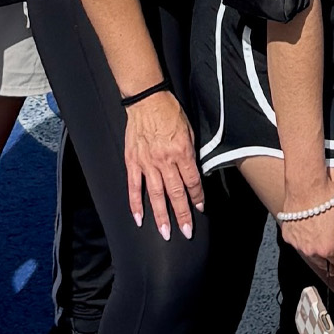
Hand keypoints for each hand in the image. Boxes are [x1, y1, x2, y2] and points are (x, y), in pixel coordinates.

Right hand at [122, 90, 204, 239]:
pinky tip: (139, 218)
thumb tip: (193, 173)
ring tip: (165, 232)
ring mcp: (147, 163)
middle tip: (186, 232)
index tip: (200, 208)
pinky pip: (134, 187)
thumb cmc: (171, 112)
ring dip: (161, 216)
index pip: (192, 182)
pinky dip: (136, 204)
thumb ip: (190, 154)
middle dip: (182, 214)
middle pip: (176, 193)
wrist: (147, 100)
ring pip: (156, 195)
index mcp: (182, 152)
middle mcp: (165, 161)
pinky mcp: (133, 162)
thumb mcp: (189, 131)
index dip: (198, 197)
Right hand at [278, 181, 333, 291]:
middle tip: (333, 266)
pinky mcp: (287, 235)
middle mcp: (310, 250)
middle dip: (329, 264)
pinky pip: (297, 244)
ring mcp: (297, 243)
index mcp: (327, 248)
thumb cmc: (328, 198)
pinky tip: (308, 236)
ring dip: (316, 254)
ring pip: (309, 255)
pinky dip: (303, 243)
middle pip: (322, 262)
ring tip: (321, 251)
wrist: (305, 185)